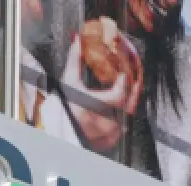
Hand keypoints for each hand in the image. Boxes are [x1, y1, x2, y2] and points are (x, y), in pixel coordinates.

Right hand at [61, 34, 141, 151]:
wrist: (57, 129)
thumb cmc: (62, 106)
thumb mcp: (69, 81)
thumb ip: (75, 60)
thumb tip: (77, 40)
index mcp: (93, 106)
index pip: (119, 96)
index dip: (124, 84)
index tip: (123, 76)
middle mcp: (103, 122)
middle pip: (128, 107)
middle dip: (132, 93)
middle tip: (133, 83)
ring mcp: (108, 134)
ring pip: (127, 117)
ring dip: (128, 105)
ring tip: (129, 95)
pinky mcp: (109, 142)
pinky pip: (122, 128)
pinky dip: (122, 117)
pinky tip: (120, 110)